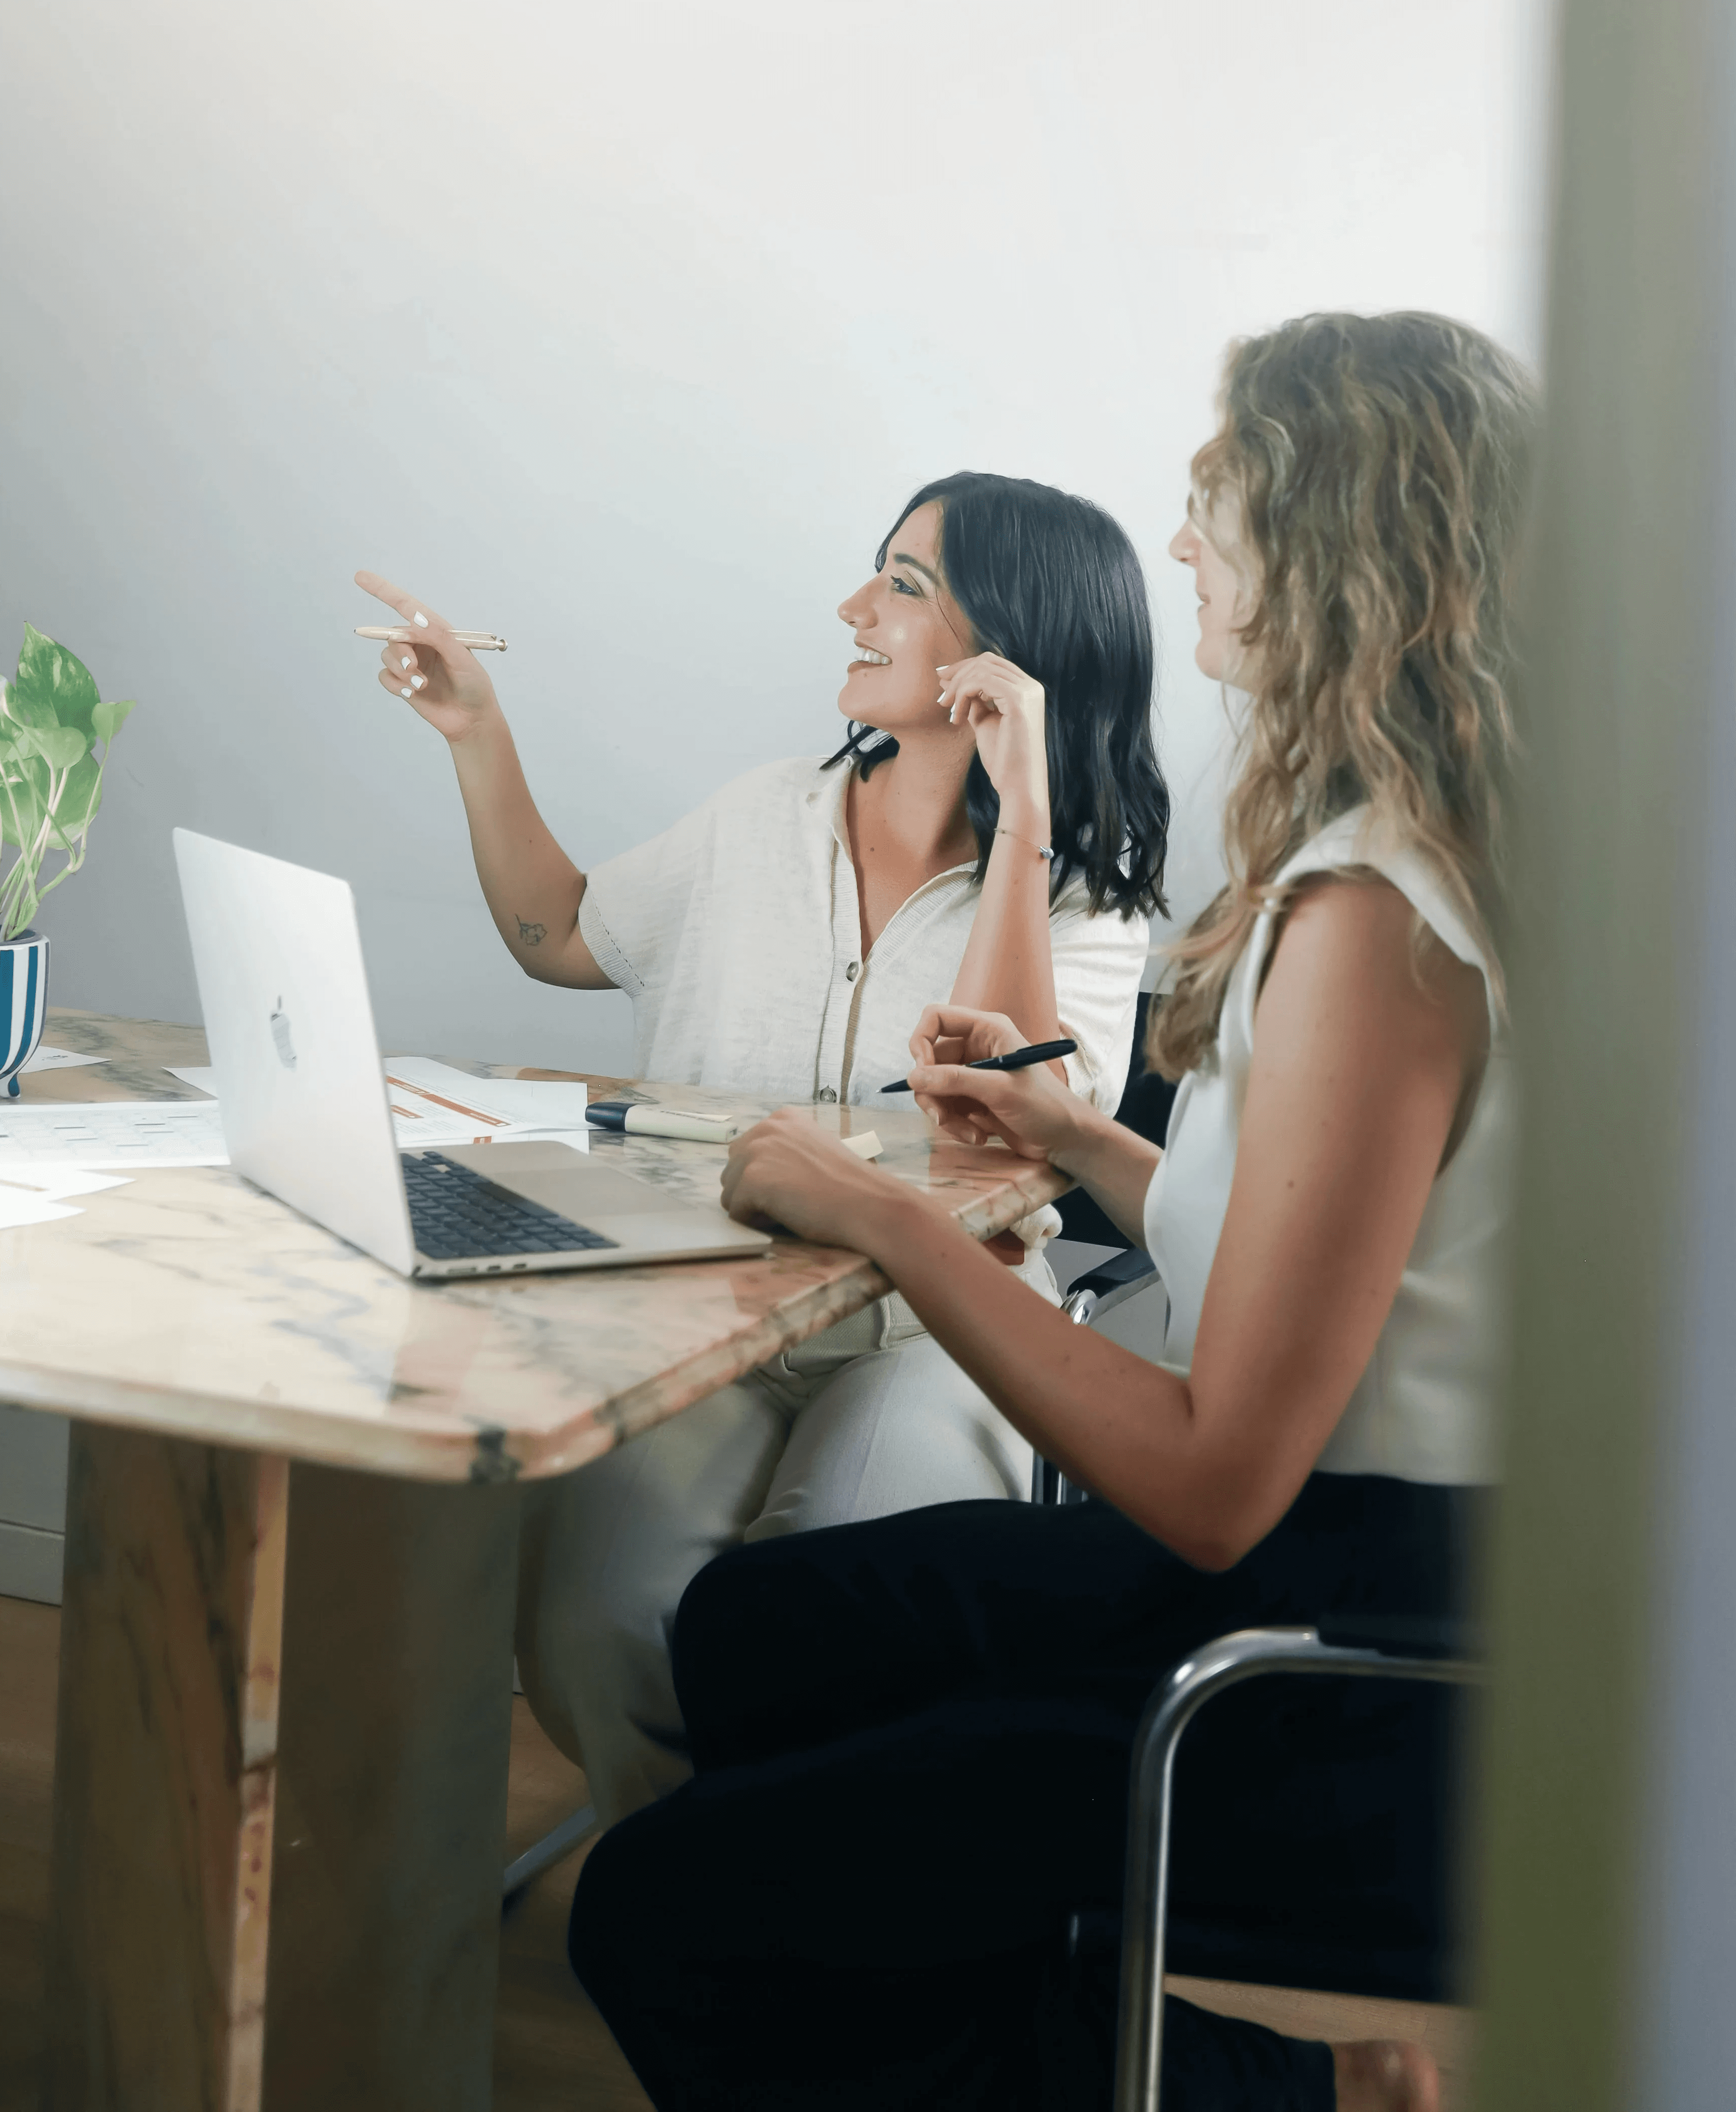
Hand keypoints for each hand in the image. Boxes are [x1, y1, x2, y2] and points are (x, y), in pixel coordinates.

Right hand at [355, 571, 500, 744]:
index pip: (406, 606)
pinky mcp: (404, 682)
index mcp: (436, 630)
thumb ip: (439, 637)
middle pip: (392, 635)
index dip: (383, 590)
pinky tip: (413, 693)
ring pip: (387, 656)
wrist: (472, 721)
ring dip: (400, 670)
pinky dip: (396, 685)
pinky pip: (385, 677)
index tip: (360, 576)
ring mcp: (411, 663)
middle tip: (413, 668)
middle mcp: (421, 643)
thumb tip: (417, 618)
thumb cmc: (474, 686)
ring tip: (421, 684)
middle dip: (400, 651)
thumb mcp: (462, 658)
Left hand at [721, 1108, 910, 1249]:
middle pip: (733, 1170)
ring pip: (730, 1192)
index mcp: (783, 1118)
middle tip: (792, 1200)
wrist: (868, 1204)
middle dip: (754, 1191)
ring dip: (754, 1207)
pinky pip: (735, 1211)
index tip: (796, 1185)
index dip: (767, 1176)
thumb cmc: (849, 1185)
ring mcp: (757, 1151)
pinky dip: (756, 1222)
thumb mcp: (814, 1151)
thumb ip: (785, 1152)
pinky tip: (787, 1216)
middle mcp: (766, 1128)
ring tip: (791, 1208)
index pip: (747, 1151)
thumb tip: (760, 1172)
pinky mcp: (752, 1179)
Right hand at [906, 1003, 1088, 1156]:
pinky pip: (945, 1108)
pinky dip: (955, 1125)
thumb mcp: (1000, 1090)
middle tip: (941, 1117)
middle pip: (929, 1061)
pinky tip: (978, 1136)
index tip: (921, 1074)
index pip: (936, 1018)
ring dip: (945, 1115)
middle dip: (933, 1092)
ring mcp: (973, 1075)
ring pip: (934, 1089)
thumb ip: (956, 1081)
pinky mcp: (972, 1099)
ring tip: (969, 1132)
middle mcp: (976, 1047)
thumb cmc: (1045, 1106)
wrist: (1065, 1140)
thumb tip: (914, 1077)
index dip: (920, 1041)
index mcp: (987, 1029)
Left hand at [935, 652, 1049, 832]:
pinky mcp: (1018, 700)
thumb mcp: (985, 722)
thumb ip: (975, 701)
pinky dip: (963, 695)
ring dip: (958, 687)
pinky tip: (957, 717)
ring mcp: (1027, 692)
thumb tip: (953, 682)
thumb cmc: (1003, 760)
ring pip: (982, 669)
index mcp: (1027, 691)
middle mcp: (1031, 687)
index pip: (993, 664)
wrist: (1017, 786)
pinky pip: (981, 682)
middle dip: (958, 673)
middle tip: (941, 696)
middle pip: (987, 661)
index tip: (943, 680)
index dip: (965, 667)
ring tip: (949, 711)